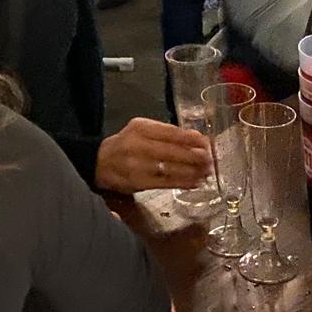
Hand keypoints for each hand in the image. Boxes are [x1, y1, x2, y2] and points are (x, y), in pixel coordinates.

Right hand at [95, 117, 210, 193]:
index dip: (192, 139)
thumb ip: (167, 132)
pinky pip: (165, 183)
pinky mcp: (138, 183)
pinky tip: (195, 182)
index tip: (207, 143)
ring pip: (171, 169)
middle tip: (211, 159)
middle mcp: (138, 145)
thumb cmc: (127, 143)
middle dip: (196, 157)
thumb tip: (196, 138)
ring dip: (192, 172)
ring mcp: (137, 166)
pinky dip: (183, 183)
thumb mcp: (142, 129)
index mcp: (141, 128)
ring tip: (207, 172)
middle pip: (173, 151)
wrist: (100, 162)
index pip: (172, 133)